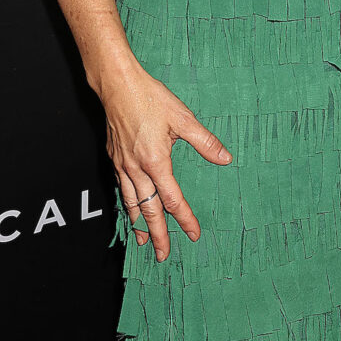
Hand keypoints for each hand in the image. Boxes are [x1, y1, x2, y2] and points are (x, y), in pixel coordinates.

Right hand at [101, 64, 231, 260]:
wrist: (117, 86)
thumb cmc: (150, 99)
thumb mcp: (183, 118)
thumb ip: (205, 142)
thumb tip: (225, 158)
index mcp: (156, 162)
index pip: (172, 200)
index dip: (184, 219)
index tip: (194, 234)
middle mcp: (136, 169)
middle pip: (148, 211)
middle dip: (157, 235)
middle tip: (162, 255)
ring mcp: (122, 165)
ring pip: (131, 204)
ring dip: (139, 225)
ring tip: (143, 241)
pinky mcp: (114, 158)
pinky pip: (122, 190)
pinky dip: (127, 205)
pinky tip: (130, 209)